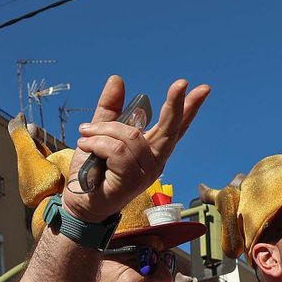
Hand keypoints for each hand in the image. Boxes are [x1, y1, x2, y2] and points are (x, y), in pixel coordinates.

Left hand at [61, 76, 209, 223]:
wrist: (79, 203)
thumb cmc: (93, 172)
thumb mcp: (100, 134)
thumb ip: (109, 110)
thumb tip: (117, 79)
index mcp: (151, 149)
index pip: (175, 127)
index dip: (189, 108)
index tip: (202, 89)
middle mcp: (155, 160)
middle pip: (169, 128)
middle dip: (175, 105)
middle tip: (181, 83)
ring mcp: (146, 172)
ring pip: (131, 136)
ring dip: (103, 131)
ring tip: (85, 137)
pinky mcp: (132, 179)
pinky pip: (117, 150)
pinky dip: (98, 144)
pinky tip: (87, 147)